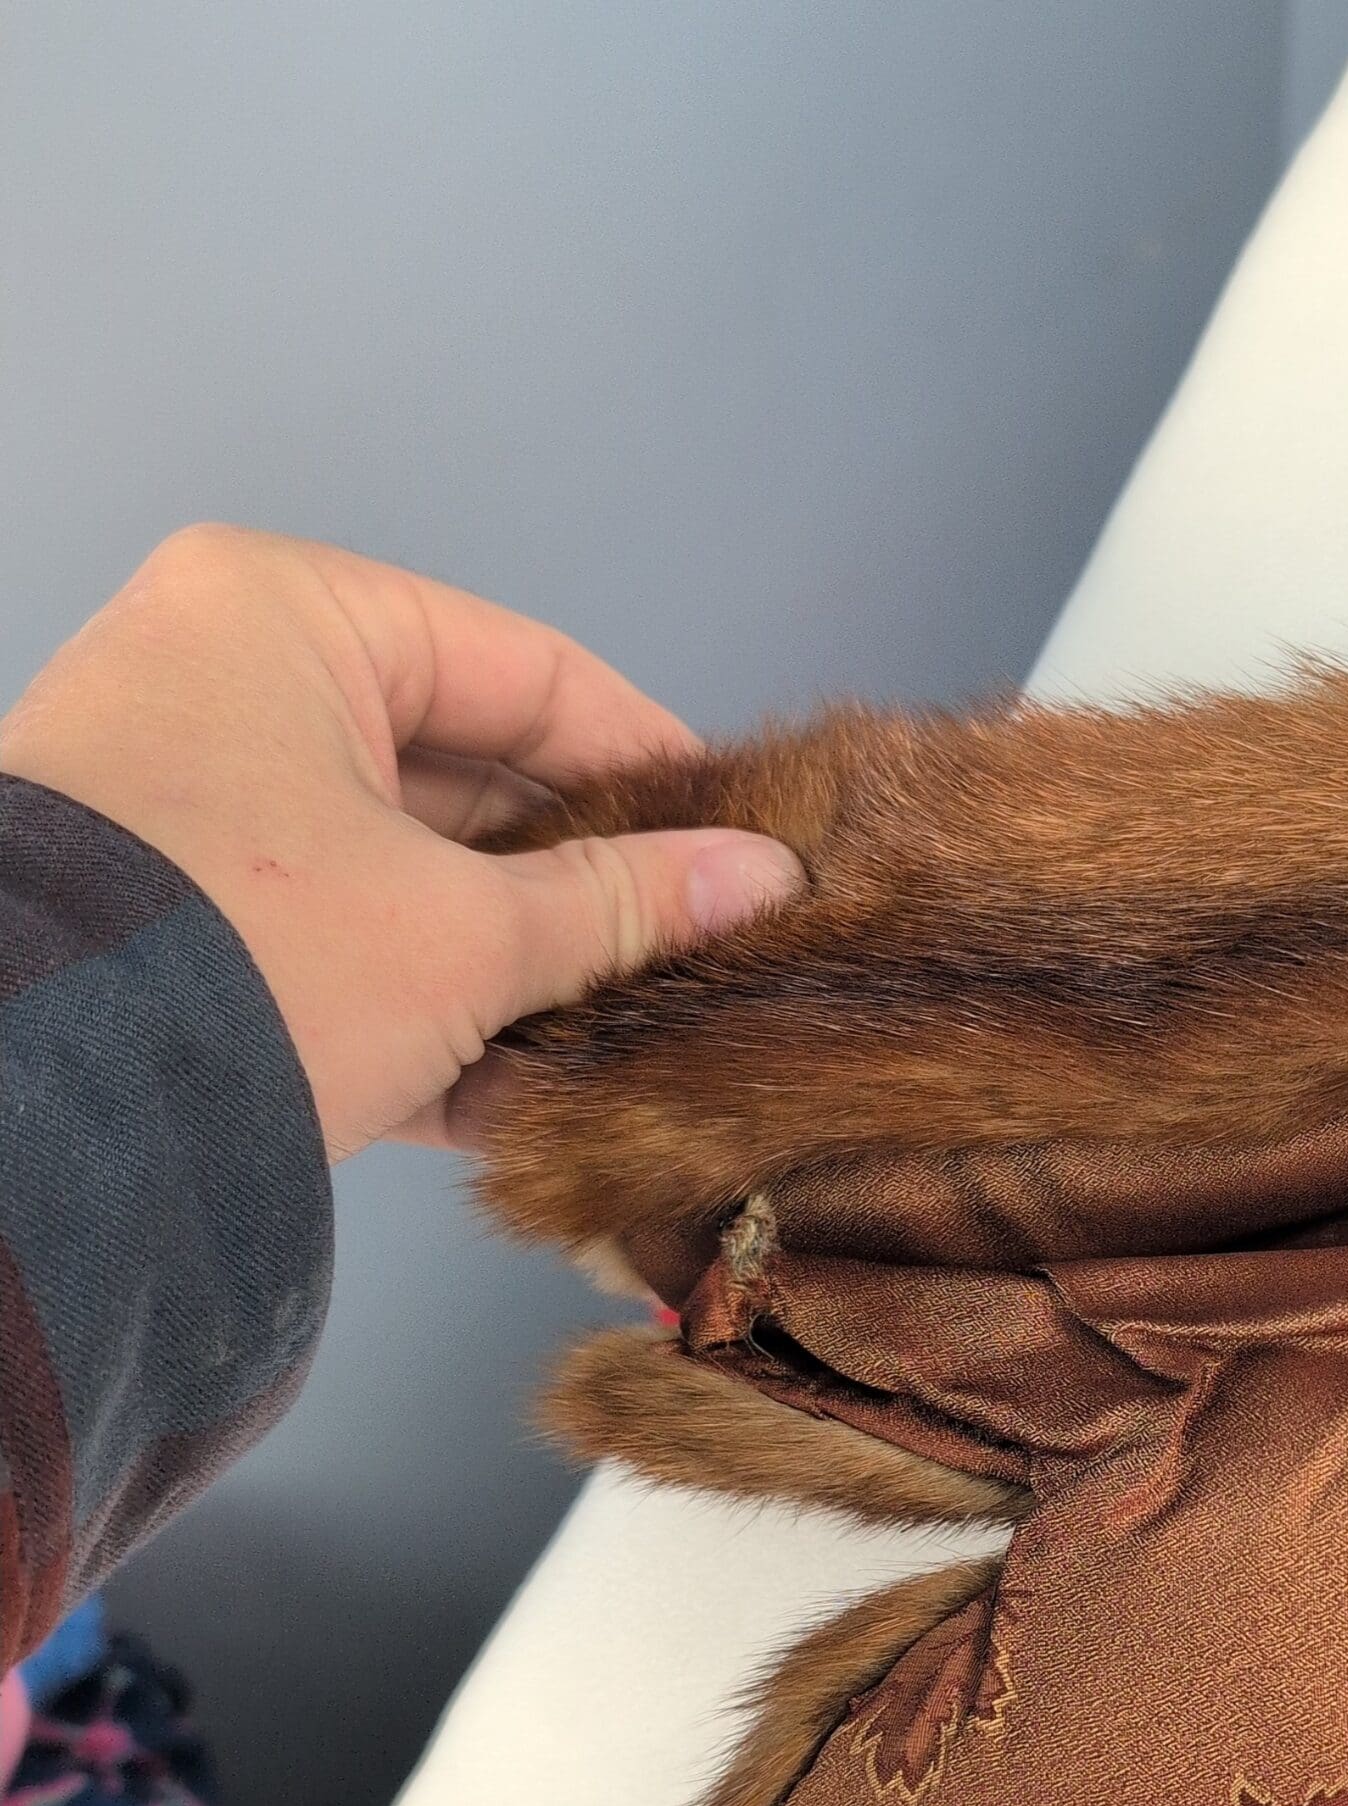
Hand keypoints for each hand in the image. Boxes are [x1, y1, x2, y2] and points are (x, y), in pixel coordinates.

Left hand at [0, 524, 802, 1157]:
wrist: (35, 1126)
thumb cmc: (232, 962)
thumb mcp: (468, 934)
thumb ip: (622, 903)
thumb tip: (758, 878)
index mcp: (287, 621)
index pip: (526, 670)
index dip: (650, 762)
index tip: (738, 837)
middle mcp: (226, 688)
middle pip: (470, 779)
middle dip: (583, 888)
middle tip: (692, 949)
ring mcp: (191, 810)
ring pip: (410, 877)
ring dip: (518, 969)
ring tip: (623, 1031)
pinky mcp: (179, 928)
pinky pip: (341, 947)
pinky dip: (430, 1016)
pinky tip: (526, 1096)